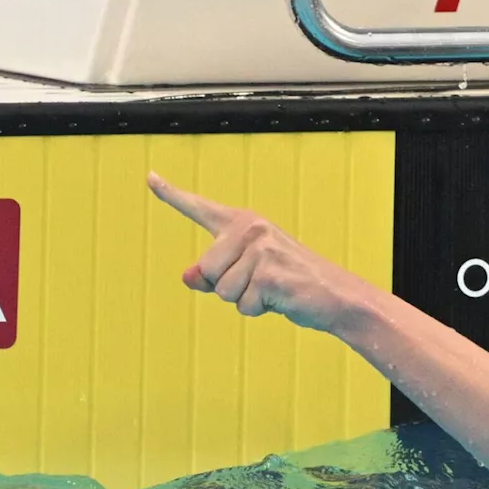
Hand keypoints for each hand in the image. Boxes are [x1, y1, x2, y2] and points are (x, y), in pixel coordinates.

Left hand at [146, 171, 363, 332]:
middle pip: (206, 271)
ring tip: (274, 290)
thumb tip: (188, 277)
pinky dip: (260, 310)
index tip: (149, 178)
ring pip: (222, 291)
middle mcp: (251, 228)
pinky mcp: (270, 271)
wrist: (338, 296)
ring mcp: (261, 248)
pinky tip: (281, 299)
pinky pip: (243, 304)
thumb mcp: (250, 275)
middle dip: (229, 288)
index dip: (172, 195)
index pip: (201, 208)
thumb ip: (216, 274)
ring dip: (246, 300)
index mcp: (244, 223)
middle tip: (263, 284)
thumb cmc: (292, 284)